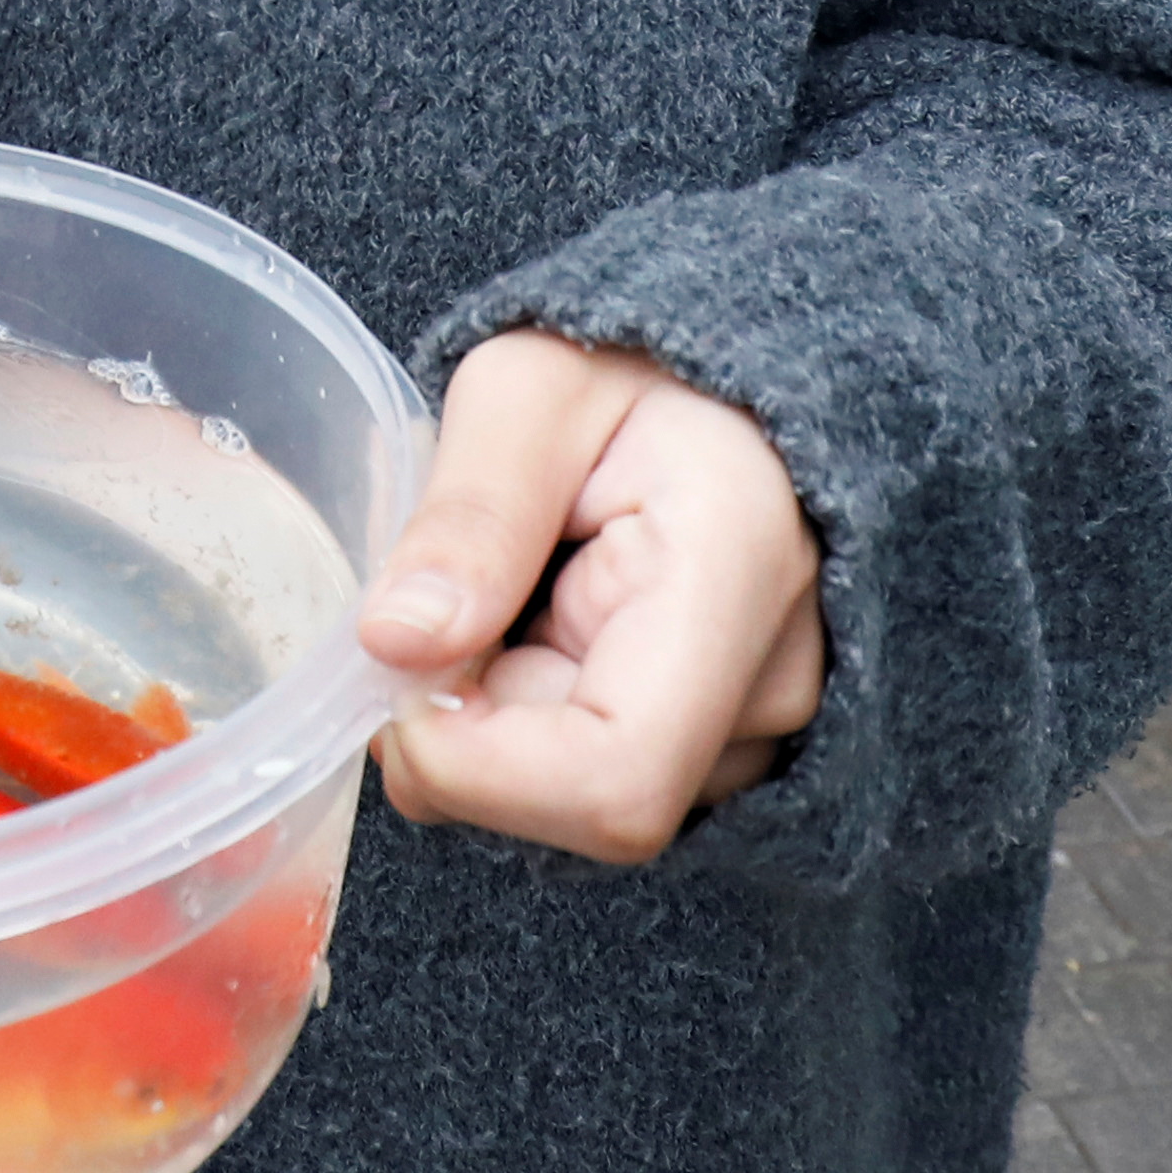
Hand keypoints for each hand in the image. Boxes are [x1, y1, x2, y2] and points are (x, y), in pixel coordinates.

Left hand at [359, 331, 825, 865]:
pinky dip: (537, 725)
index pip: (613, 782)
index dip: (474, 769)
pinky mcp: (732, 751)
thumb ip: (471, 512)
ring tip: (518, 594)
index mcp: (738, 570)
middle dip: (467, 728)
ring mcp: (766, 728)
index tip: (398, 676)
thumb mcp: (527, 389)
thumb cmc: (633, 367)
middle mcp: (776, 678)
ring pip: (578, 803)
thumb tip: (395, 643)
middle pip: (578, 805)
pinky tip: (548, 632)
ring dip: (500, 721)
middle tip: (440, 604)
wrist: (730, 390)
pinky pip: (599, 783)